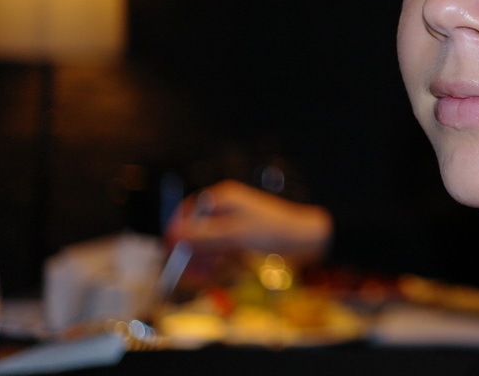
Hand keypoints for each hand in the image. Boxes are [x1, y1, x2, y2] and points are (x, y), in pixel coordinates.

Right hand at [165, 179, 332, 266]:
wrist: (307, 239)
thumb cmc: (273, 231)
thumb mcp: (235, 235)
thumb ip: (203, 235)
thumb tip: (171, 234)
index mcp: (222, 198)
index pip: (188, 213)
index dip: (178, 234)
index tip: (173, 255)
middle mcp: (224, 208)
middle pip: (194, 231)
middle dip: (191, 253)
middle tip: (193, 276)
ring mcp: (231, 223)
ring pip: (206, 244)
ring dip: (203, 262)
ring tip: (208, 279)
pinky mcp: (239, 238)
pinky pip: (219, 251)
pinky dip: (216, 263)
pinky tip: (218, 275)